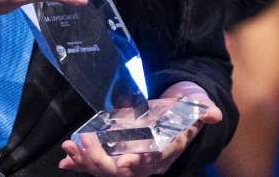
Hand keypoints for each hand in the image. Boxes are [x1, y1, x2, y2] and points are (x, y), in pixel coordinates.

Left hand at [59, 81, 222, 175]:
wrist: (178, 117)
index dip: (134, 163)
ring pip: (105, 170)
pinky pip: (98, 165)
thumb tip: (213, 113)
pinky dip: (80, 164)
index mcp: (163, 153)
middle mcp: (145, 163)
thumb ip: (202, 110)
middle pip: (119, 171)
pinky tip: (65, 160)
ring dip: (85, 162)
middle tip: (82, 142)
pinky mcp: (117, 156)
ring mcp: (130, 161)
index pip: (147, 163)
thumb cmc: (184, 112)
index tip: (122, 159)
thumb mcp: (195, 108)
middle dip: (98, 161)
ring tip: (68, 148)